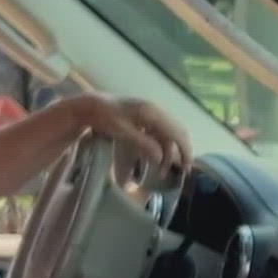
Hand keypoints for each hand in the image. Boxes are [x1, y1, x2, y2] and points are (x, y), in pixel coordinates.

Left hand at [70, 95, 190, 184]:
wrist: (92, 105)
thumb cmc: (105, 118)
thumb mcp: (123, 132)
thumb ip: (144, 144)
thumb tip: (161, 158)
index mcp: (153, 112)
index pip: (176, 133)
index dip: (184, 150)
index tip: (186, 168)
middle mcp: (156, 111)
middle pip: (177, 132)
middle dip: (180, 152)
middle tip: (182, 171)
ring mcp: (151, 113)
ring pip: (168, 134)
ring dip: (168, 152)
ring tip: (161, 170)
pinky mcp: (145, 117)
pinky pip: (159, 132)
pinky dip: (161, 146)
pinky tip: (155, 158)